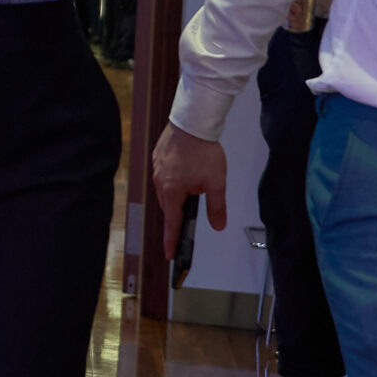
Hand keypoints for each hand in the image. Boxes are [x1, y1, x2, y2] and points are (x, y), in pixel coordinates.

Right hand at [151, 123, 228, 240]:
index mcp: (172, 192)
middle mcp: (160, 182)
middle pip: (168, 207)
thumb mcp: (216, 183)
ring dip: (176, 195)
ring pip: (166, 191)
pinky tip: (185, 172)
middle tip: (190, 214)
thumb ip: (217, 207)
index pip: (171, 223)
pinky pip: (163, 176)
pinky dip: (173, 181)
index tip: (170, 254)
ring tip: (193, 187)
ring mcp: (157, 169)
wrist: (193, 122)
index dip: (171, 240)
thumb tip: (218, 225)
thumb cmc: (202, 150)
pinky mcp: (158, 157)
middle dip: (178, 213)